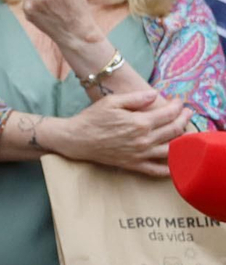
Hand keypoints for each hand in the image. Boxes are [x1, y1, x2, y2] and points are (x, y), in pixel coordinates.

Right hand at [60, 89, 188, 177]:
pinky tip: (177, 160)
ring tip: (186, 132)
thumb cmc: (92, 118)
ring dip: (184, 140)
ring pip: (172, 149)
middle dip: (184, 119)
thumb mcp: (111, 101)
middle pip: (174, 130)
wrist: (76, 139)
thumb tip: (155, 94)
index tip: (180, 101)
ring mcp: (140, 154)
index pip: (168, 113)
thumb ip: (135, 98)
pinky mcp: (134, 165)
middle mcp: (144, 140)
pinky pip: (158, 170)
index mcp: (139, 122)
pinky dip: (171, 167)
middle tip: (187, 113)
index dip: (178, 106)